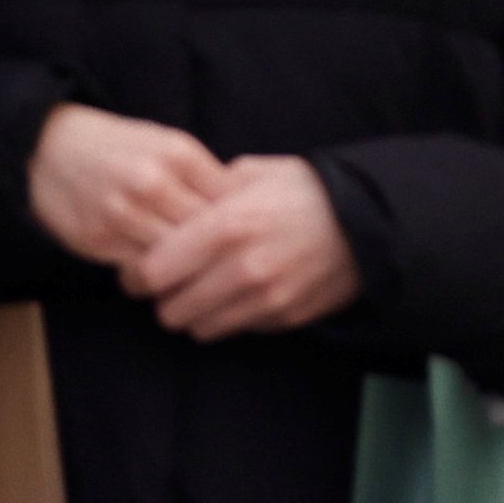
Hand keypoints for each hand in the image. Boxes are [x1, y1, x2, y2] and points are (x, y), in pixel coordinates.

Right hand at [29, 101, 228, 268]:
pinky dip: (158, 278)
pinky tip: (169, 279)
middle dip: (223, 255)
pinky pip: (141, 270)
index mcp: (178, 155)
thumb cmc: (119, 148)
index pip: (230, 203)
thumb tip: (247, 213)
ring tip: (206, 281)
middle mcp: (152, 183)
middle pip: (207, 236)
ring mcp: (123, 214)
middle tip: (235, 270)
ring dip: (191, 273)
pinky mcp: (98, 240)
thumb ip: (204, 175)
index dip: (245, 226)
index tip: (252, 240)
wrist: (49, 148)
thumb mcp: (167, 145)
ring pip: (176, 260)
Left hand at [123, 156, 362, 340]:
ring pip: (200, 329)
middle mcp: (241, 268)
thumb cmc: (302, 190)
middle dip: (165, 299)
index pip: (152, 272)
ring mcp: (264, 298)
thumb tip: (168, 210)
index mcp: (225, 226)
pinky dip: (230, 317)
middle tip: (172, 284)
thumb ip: (203, 195)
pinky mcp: (283, 317)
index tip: (137, 271)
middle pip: (170, 311)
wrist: (367, 219)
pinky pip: (236, 329)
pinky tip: (240, 294)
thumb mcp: (250, 173)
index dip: (136, 276)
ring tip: (204, 291)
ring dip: (195, 314)